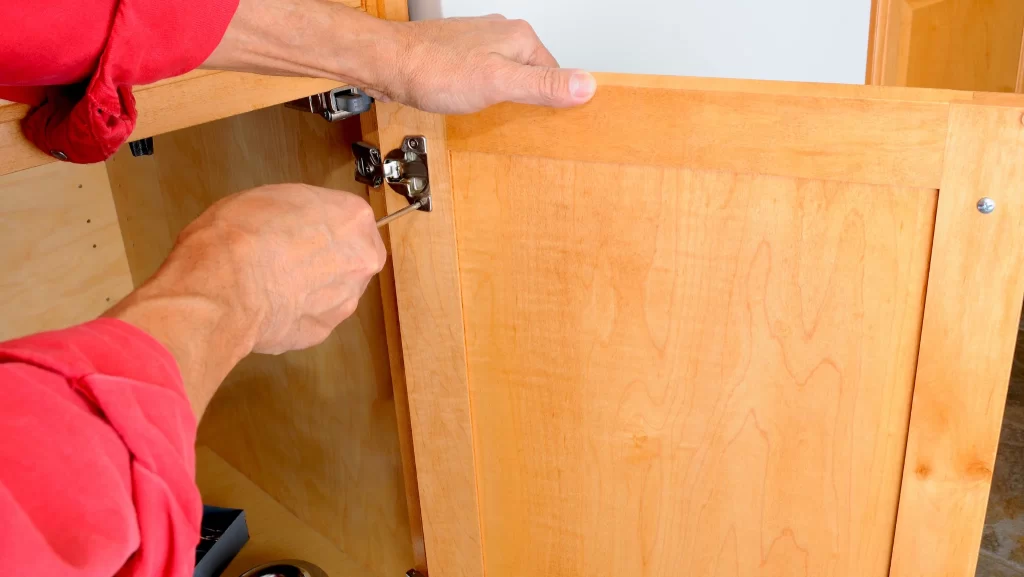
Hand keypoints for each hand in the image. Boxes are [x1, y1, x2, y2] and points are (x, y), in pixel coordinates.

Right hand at [107, 184, 385, 415]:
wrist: (214, 291)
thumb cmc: (233, 238)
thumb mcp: (266, 199)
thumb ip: (299, 212)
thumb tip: (299, 220)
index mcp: (351, 220)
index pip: (349, 218)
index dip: (321, 224)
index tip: (307, 229)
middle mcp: (357, 262)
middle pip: (346, 257)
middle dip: (319, 258)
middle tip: (283, 255)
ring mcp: (340, 301)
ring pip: (329, 290)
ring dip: (306, 288)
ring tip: (266, 281)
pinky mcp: (317, 332)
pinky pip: (308, 317)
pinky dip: (290, 313)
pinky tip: (262, 303)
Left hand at [372, 16, 597, 113]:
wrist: (385, 63)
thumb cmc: (432, 69)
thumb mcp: (498, 84)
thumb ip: (542, 86)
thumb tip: (586, 85)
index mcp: (519, 38)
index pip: (555, 74)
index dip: (551, 102)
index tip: (546, 122)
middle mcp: (502, 34)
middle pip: (532, 74)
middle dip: (525, 99)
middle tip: (513, 119)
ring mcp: (479, 43)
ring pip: (507, 75)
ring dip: (502, 97)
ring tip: (489, 111)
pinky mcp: (460, 56)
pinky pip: (484, 76)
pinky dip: (482, 93)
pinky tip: (470, 103)